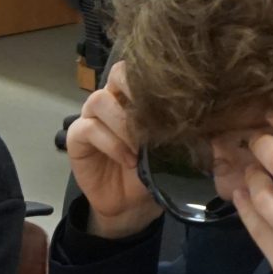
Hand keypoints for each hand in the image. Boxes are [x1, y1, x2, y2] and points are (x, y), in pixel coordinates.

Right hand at [64, 64, 158, 240]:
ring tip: (140, 147)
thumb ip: (175, 129)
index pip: (136, 70)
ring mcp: (91, 117)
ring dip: (123, 123)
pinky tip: (128, 159)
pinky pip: (88, 129)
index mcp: (133, 97)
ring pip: (100, 101)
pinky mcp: (76, 138)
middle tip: (154, 115)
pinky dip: (112, 143)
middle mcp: (111, 101)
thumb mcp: (169, 148)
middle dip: (134, 91)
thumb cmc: (151, 171)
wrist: (131, 204)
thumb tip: (195, 116)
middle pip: (115, 75)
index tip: (172, 95)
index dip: (149, 75)